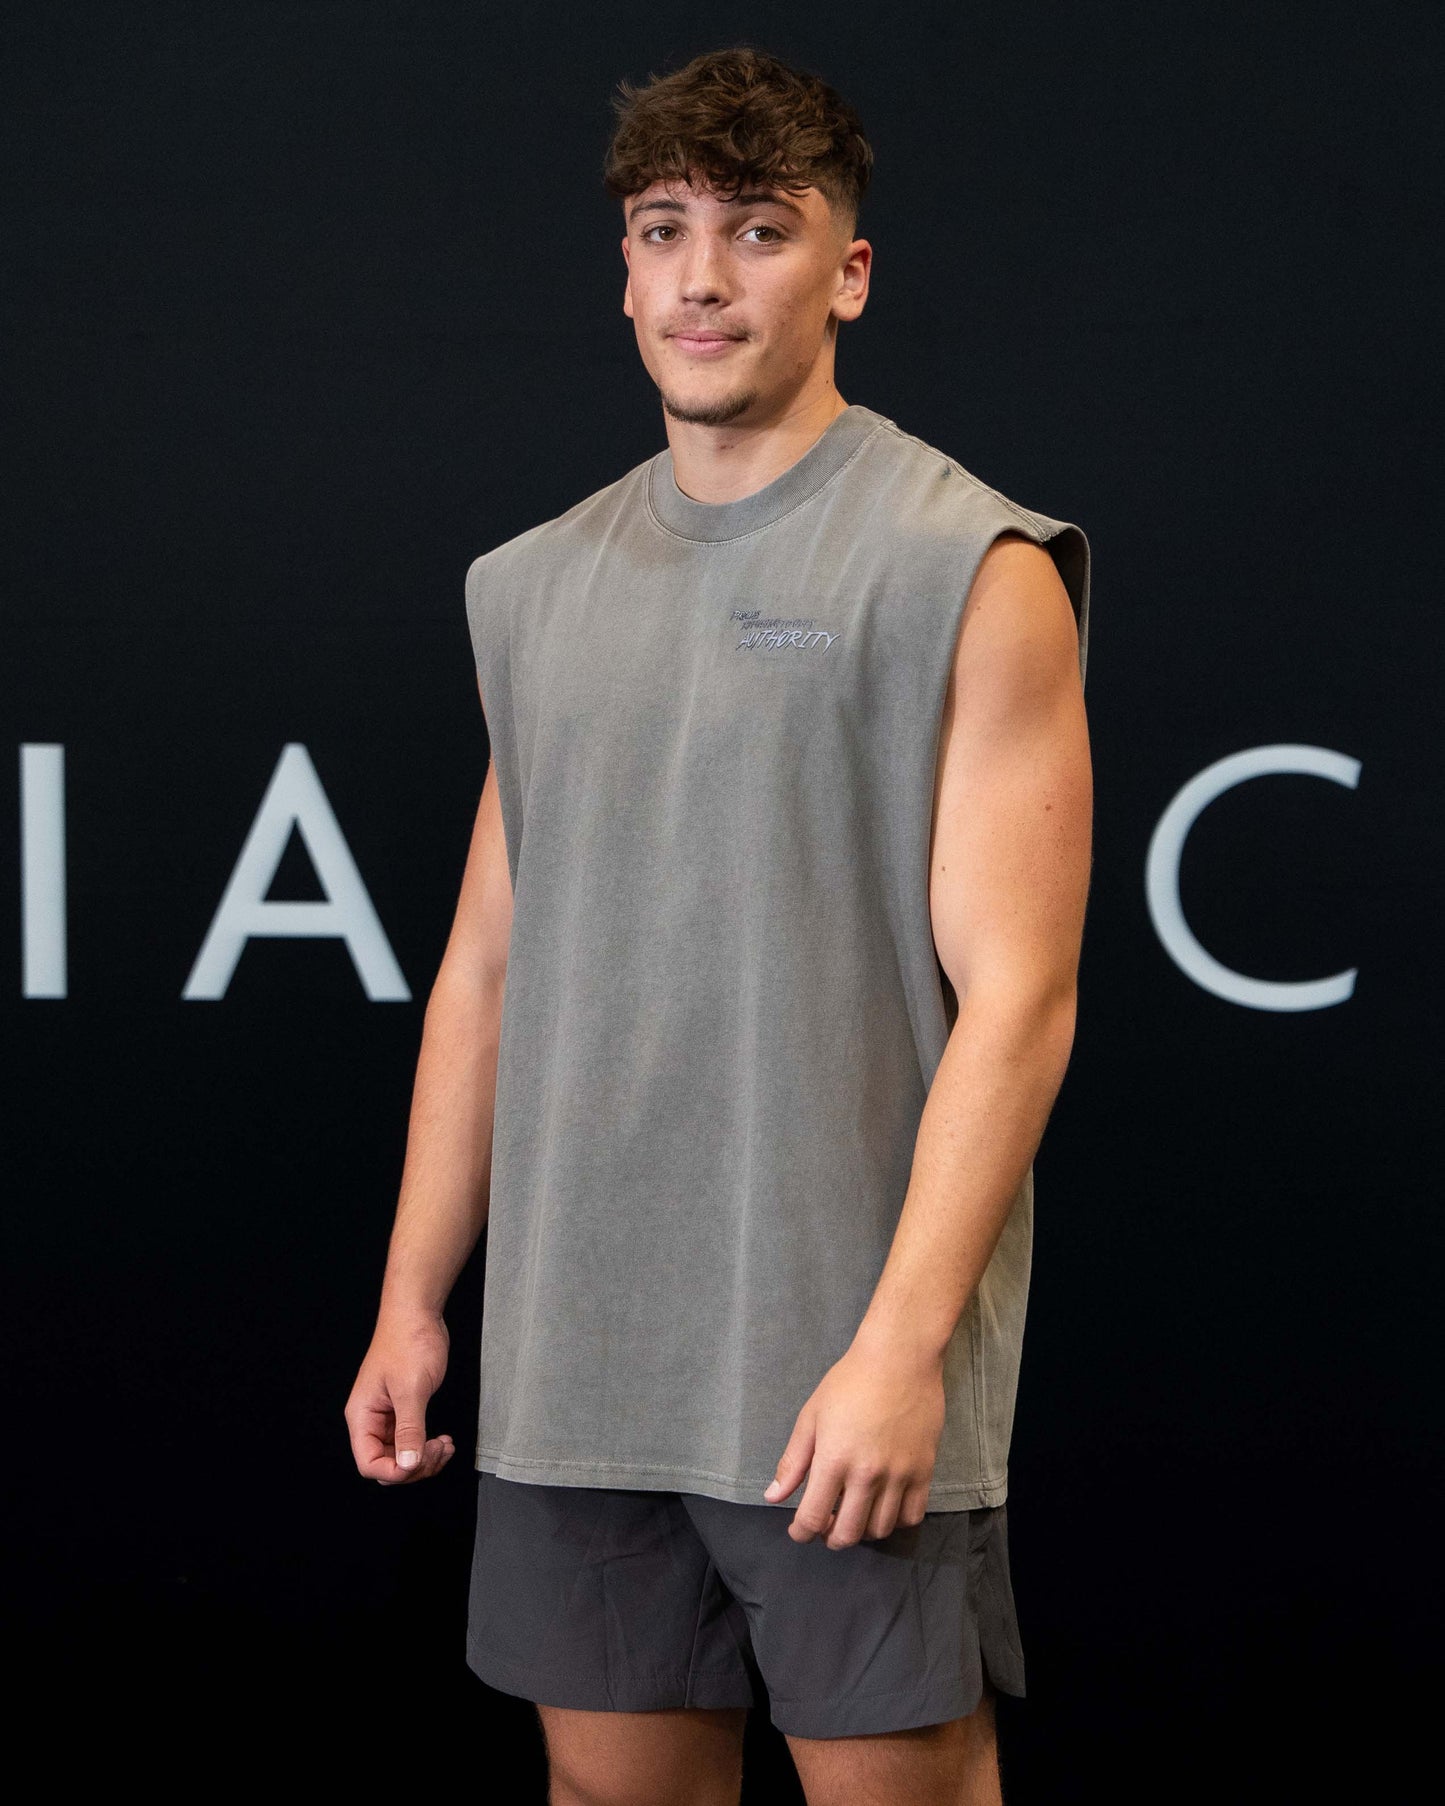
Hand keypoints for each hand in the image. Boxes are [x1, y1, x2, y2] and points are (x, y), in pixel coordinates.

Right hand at [345, 1309, 455, 1484]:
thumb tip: (407, 1465)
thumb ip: (409, 1430)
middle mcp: (371, 1420)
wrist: (417, 1313)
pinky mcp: (403, 1410)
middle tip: (438, 1450)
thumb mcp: (411, 1389)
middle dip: (415, 1466)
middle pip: (387, 1464)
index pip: (369, 1463)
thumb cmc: (408, 1341)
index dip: (396, 1471)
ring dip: (424, 1458)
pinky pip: (412, 1440)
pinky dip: (427, 1446)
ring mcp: (387, 1416)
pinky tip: (443, 1441)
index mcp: (362, 1416)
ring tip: (445, 1446)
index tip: (420, 1462)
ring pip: (401, 1455)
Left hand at [763, 1337, 944, 1547]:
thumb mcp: (811, 1417)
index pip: (813, 1518)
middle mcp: (868, 1474)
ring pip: (880, 1529)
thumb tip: (773, 1496)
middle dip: (831, 1538)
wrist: (899, 1358)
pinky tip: (884, 1507)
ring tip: (853, 1515)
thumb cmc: (849, 1382)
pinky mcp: (925, 1471)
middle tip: (826, 1526)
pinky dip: (896, 1521)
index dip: (801, 1532)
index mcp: (834, 1460)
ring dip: (862, 1532)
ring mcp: (900, 1475)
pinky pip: (912, 1516)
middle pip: (848, 1533)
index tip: (798, 1531)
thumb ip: (793, 1462)